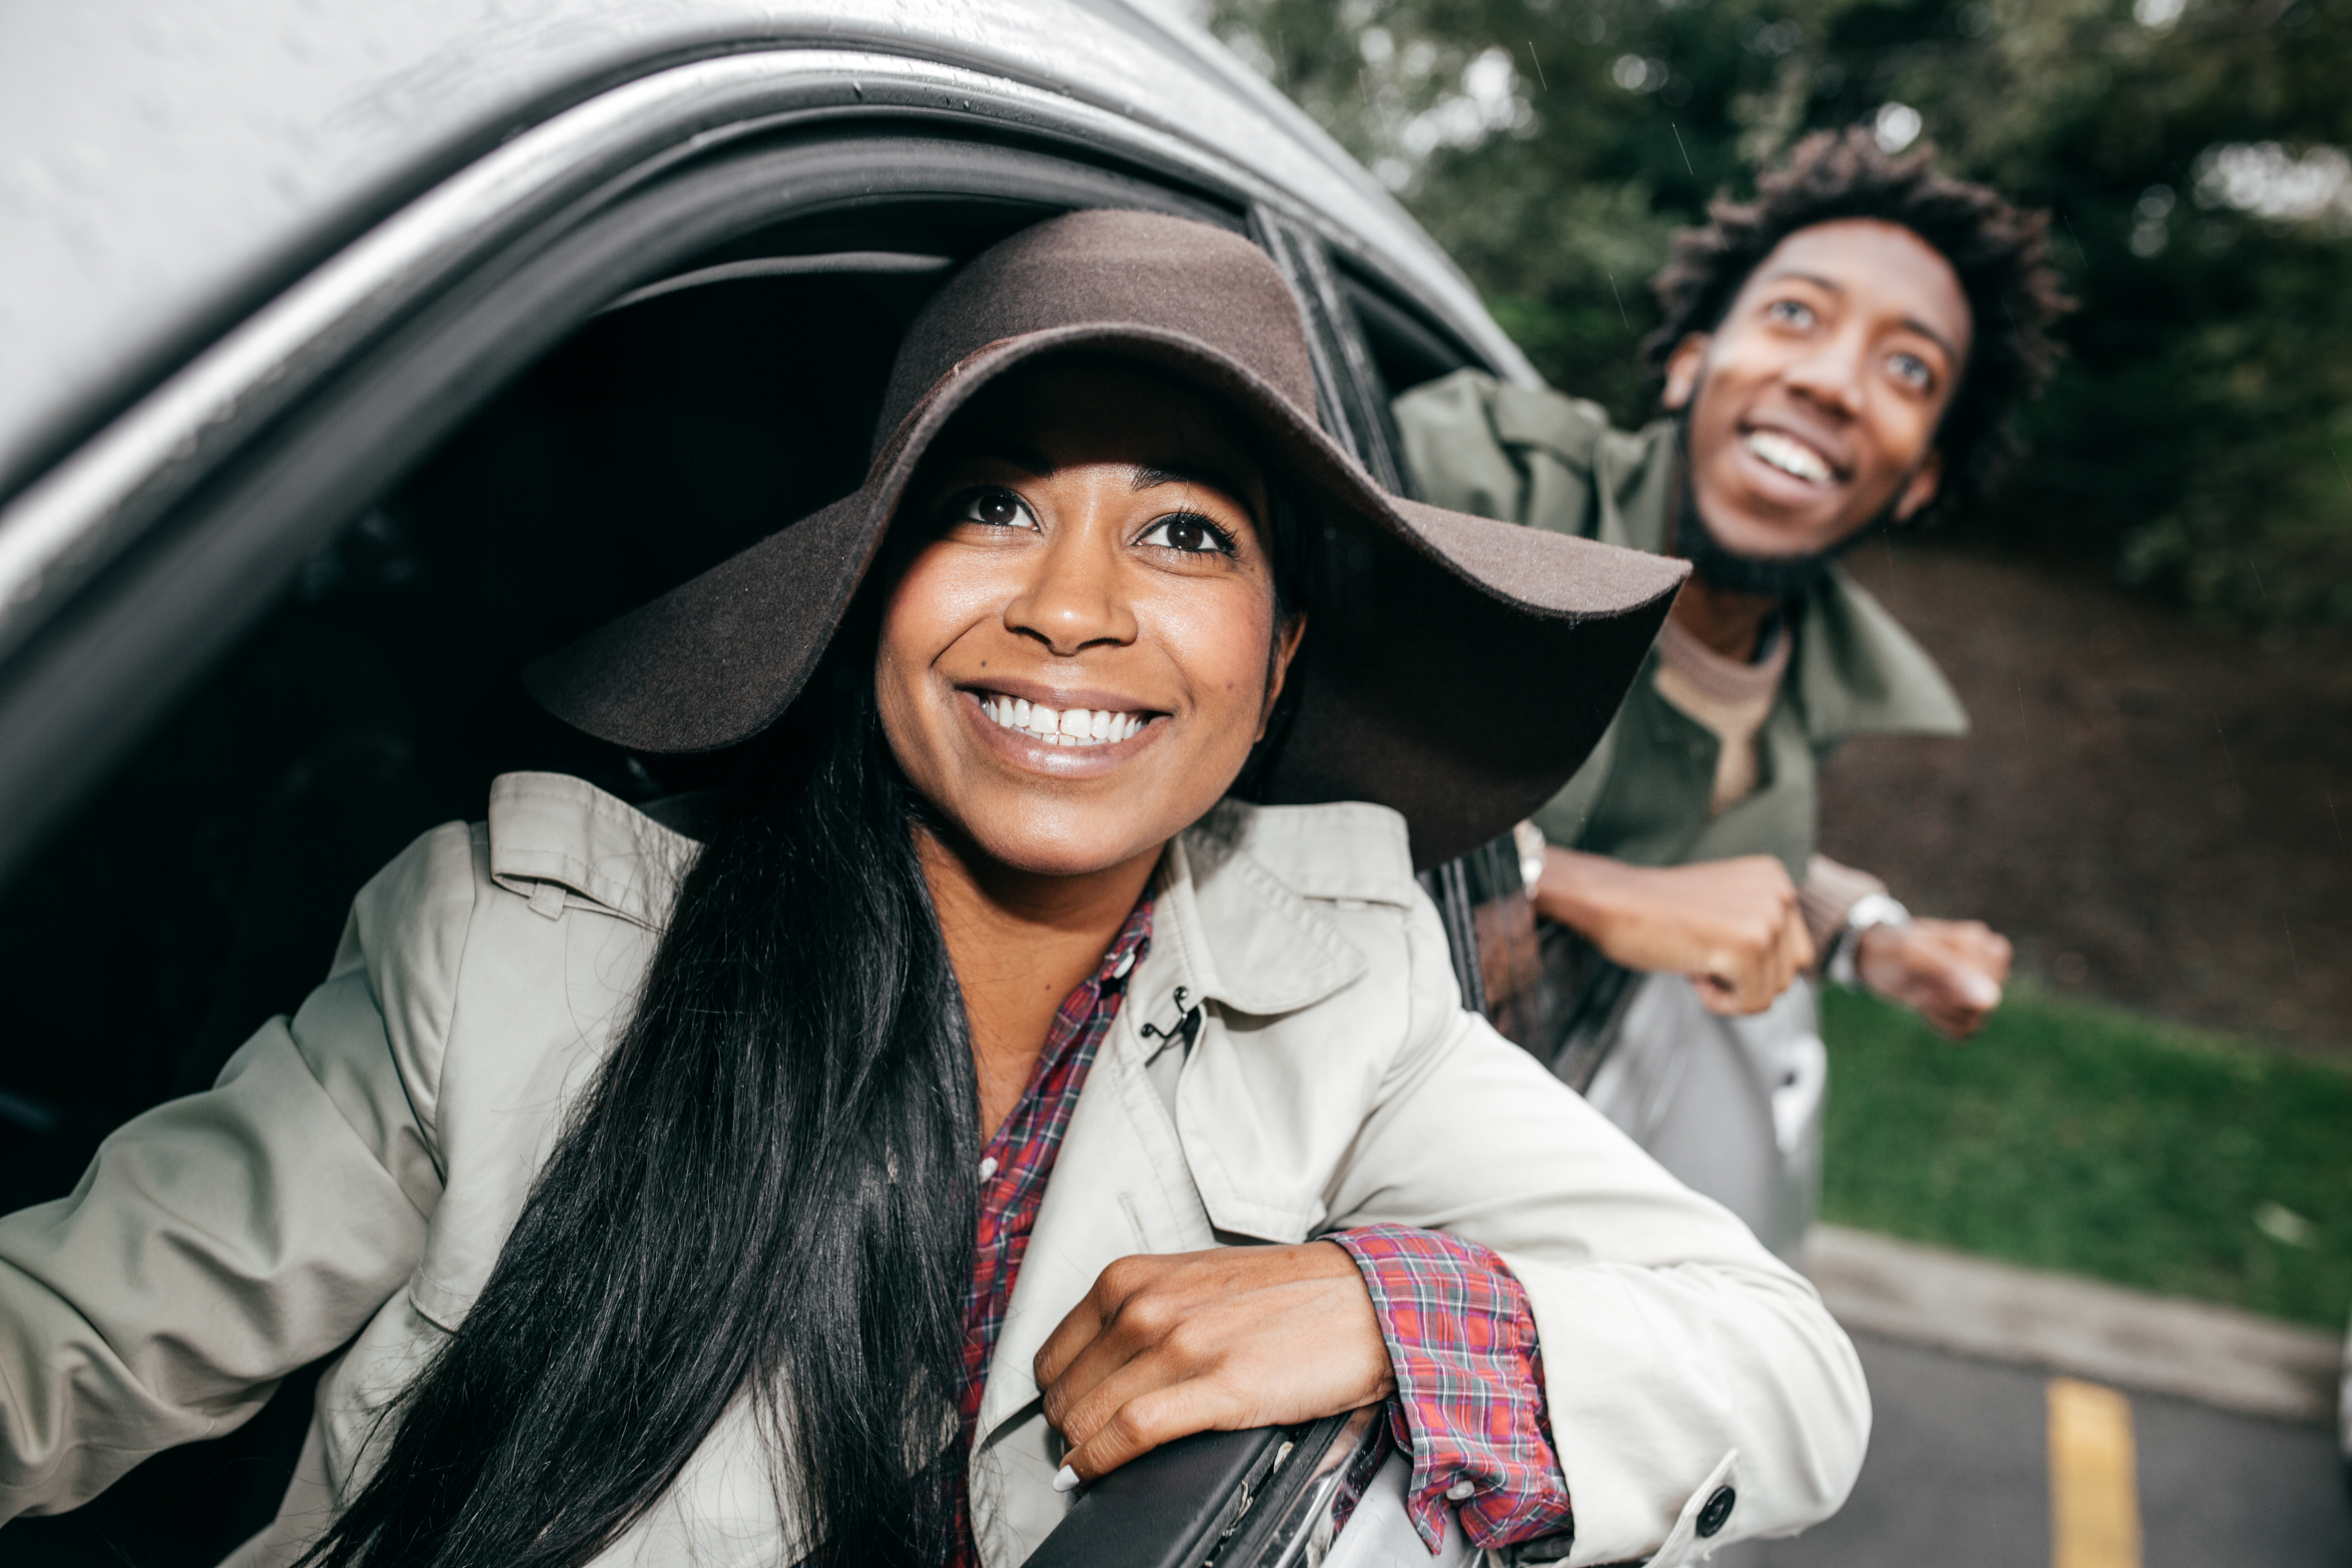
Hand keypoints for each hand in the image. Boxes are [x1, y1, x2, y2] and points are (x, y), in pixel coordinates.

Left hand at [1034, 1242, 1394, 1485]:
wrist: (1363, 1299)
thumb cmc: (1284, 1295)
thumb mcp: (1191, 1286)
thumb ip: (1143, 1316)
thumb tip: (1098, 1374)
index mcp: (1134, 1278)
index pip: (1055, 1353)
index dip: (1055, 1394)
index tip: (1064, 1414)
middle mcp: (1146, 1306)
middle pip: (1066, 1391)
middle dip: (1068, 1427)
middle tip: (1082, 1444)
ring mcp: (1179, 1345)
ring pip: (1088, 1414)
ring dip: (1081, 1450)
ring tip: (1089, 1464)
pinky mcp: (1217, 1386)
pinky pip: (1129, 1434)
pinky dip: (1099, 1461)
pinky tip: (1093, 1473)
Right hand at [1534, 847, 1814, 1015]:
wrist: (1611, 902)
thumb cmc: (1655, 911)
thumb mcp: (1725, 905)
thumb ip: (1760, 923)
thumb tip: (1786, 973)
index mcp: (1776, 878)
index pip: (1795, 951)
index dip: (1750, 963)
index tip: (1711, 940)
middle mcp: (1780, 893)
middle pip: (1789, 975)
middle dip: (1745, 979)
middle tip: (1701, 951)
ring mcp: (1768, 919)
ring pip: (1772, 993)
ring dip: (1730, 990)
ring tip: (1696, 957)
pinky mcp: (1750, 947)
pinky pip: (1751, 1005)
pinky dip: (1718, 1002)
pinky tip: (1692, 970)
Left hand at [1855, 918, 2010, 1038]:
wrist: (1877, 957)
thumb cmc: (1895, 949)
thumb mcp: (1912, 955)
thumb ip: (1952, 973)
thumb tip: (1991, 1000)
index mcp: (1980, 944)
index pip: (1987, 987)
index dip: (1953, 987)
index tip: (1930, 969)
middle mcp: (1986, 965)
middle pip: (1983, 1007)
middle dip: (1947, 1001)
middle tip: (1924, 980)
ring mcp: (1978, 988)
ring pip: (1975, 1021)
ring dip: (1942, 1012)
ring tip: (1925, 991)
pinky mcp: (1967, 1007)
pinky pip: (1964, 1032)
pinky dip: (1942, 1023)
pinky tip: (1928, 1004)